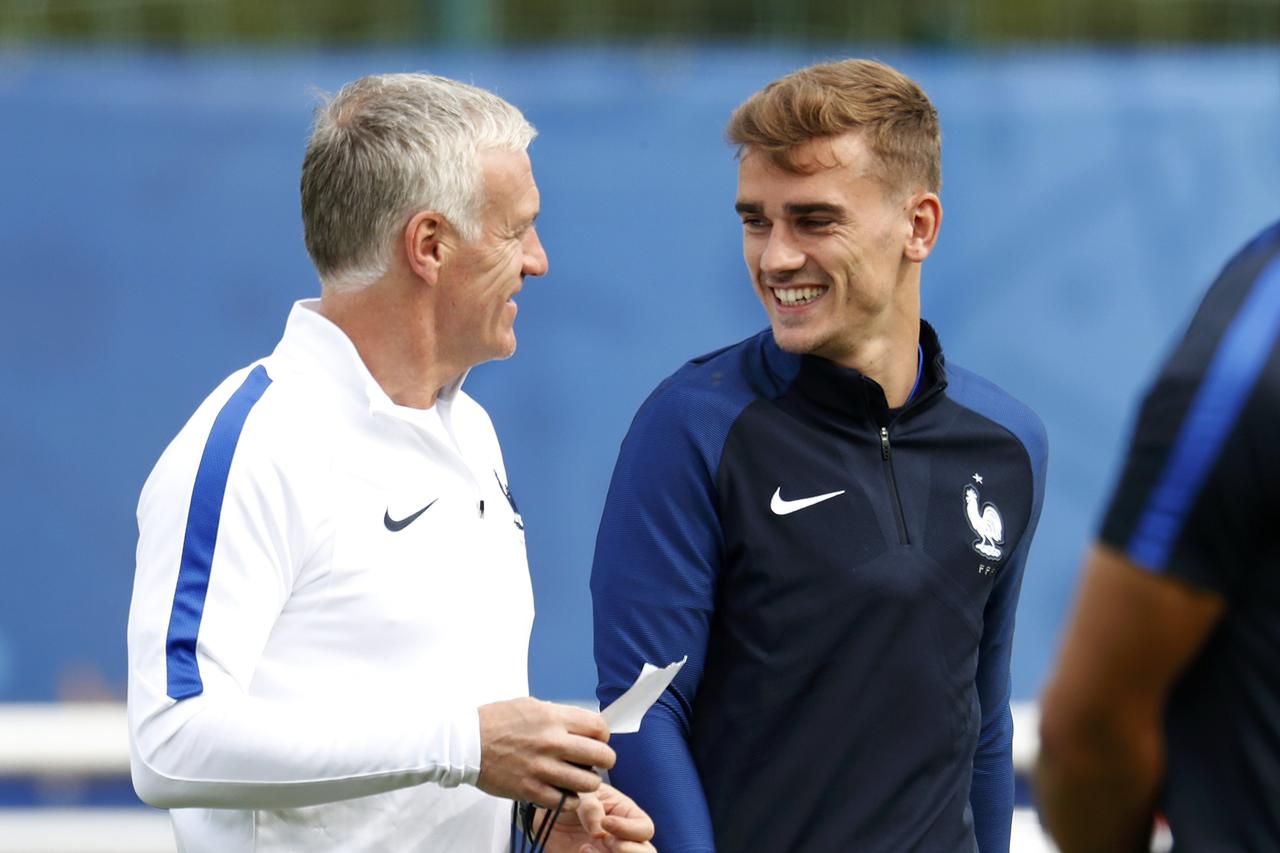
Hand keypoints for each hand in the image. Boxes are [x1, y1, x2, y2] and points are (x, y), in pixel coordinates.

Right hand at [476, 698, 614, 806]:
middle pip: (601, 756)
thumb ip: (558, 716)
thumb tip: (581, 725)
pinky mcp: (531, 790)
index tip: (597, 740)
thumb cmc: (496, 721)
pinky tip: (562, 792)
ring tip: (578, 779)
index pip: (598, 728)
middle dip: (604, 760)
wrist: (467, 743)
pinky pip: (566, 801)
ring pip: (588, 783)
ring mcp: (542, 768)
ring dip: (587, 782)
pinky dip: (568, 799)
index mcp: (553, 718)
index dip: (602, 736)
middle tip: (595, 762)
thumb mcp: (531, 706)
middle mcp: (552, 742)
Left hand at [543, 783, 656, 852]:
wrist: (547, 816)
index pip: (645, 828)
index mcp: (626, 815)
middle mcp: (624, 839)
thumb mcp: (579, 793)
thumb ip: (590, 804)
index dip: (628, 829)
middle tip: (604, 840)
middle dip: (627, 850)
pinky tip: (580, 852)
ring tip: (586, 847)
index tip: (605, 822)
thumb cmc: (569, 799)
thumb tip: (599, 829)